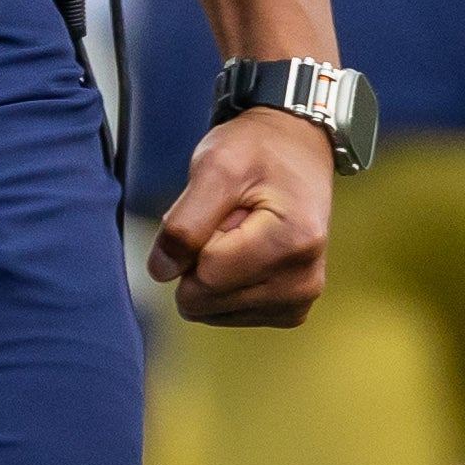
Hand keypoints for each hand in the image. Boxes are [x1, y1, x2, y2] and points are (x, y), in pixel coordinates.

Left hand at [149, 108, 331, 325]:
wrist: (295, 150)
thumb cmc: (259, 150)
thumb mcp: (214, 165)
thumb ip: (185, 221)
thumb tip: (161, 272)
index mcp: (292, 242)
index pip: (206, 275)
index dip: (193, 242)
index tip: (218, 209)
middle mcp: (303, 282)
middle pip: (208, 299)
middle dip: (201, 259)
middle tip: (227, 219)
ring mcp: (298, 300)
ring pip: (213, 311)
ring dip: (212, 271)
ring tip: (239, 230)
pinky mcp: (289, 310)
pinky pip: (228, 314)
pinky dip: (225, 283)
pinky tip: (246, 250)